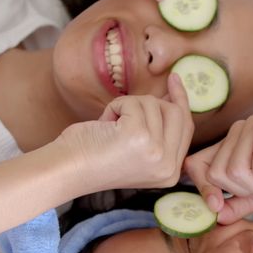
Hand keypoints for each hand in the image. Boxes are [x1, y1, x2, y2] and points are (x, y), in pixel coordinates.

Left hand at [56, 75, 192, 191]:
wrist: (66, 170)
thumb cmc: (94, 156)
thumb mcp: (137, 148)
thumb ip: (159, 130)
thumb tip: (173, 97)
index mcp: (170, 173)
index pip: (186, 129)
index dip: (181, 102)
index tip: (174, 79)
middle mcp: (167, 166)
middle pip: (176, 113)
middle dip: (149, 104)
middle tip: (124, 109)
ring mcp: (155, 152)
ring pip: (153, 104)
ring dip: (126, 106)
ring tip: (108, 127)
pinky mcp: (138, 136)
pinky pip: (134, 102)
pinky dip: (116, 105)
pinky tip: (103, 123)